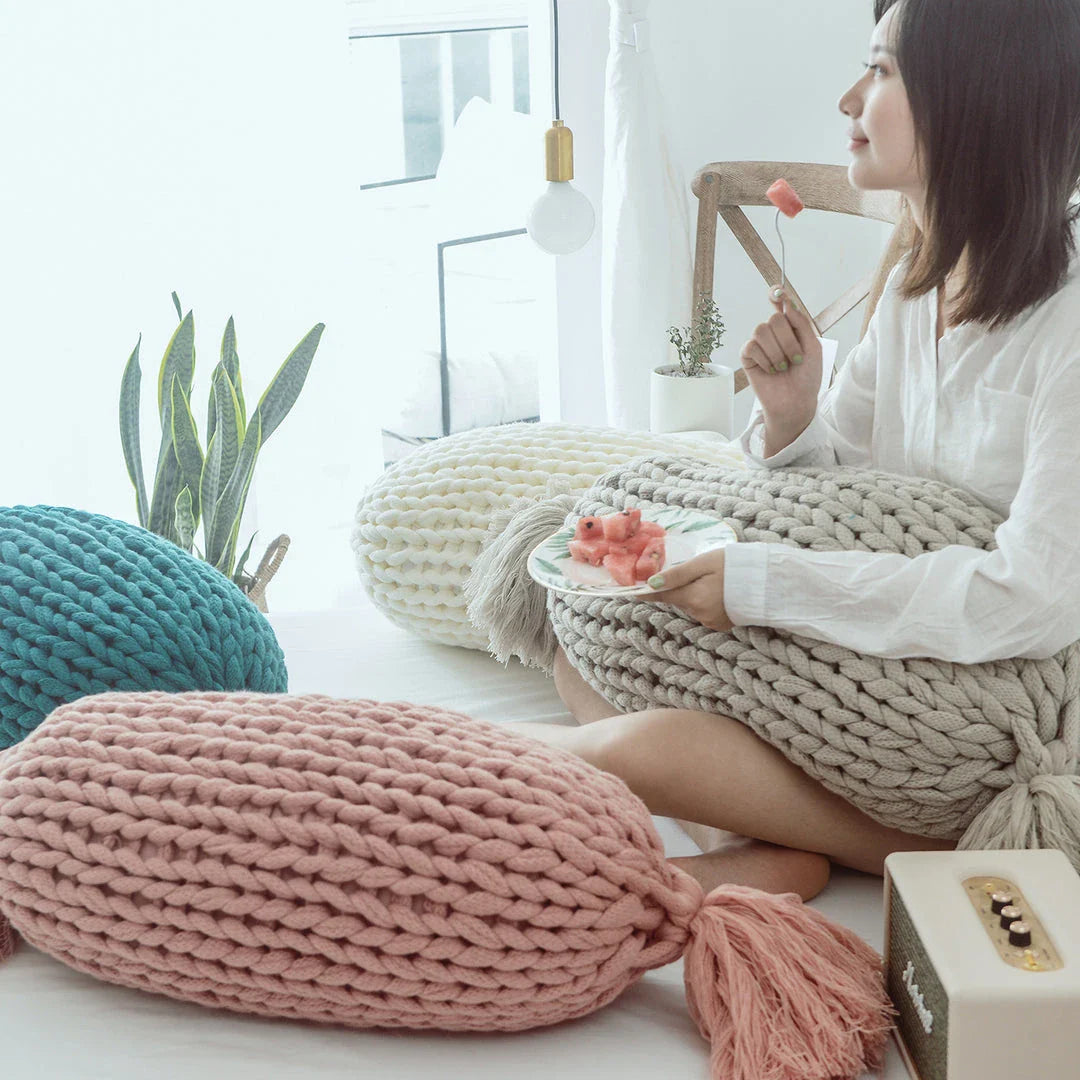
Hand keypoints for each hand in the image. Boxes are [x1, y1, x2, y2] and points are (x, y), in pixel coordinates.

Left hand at [637, 548, 732, 631]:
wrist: (768, 581)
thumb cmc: (735, 566)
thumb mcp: (704, 563)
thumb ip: (677, 574)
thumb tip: (650, 584)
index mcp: (693, 598)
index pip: (661, 596)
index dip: (646, 592)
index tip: (629, 592)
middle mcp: (699, 614)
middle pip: (679, 600)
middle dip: (681, 588)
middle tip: (698, 572)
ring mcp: (711, 622)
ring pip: (692, 606)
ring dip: (696, 594)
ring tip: (715, 580)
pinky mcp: (722, 625)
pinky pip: (705, 612)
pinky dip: (708, 603)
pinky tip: (722, 593)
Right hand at [739, 285, 822, 432]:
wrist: (796, 401)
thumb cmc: (807, 376)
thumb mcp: (813, 346)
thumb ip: (802, 323)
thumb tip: (787, 303)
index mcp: (791, 326)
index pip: (780, 303)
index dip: (776, 294)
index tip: (776, 292)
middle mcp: (774, 332)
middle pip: (774, 319)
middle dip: (788, 341)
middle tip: (796, 359)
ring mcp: (759, 343)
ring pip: (761, 331)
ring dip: (777, 352)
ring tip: (784, 367)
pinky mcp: (747, 356)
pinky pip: (751, 346)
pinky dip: (765, 360)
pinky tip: (771, 370)